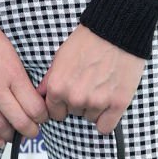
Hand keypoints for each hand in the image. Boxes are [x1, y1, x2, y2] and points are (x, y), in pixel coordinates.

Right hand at [0, 3, 49, 148]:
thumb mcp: (8, 49)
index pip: (33, 107)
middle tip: (33, 132)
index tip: (42, 117)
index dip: (42, 116)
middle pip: (18, 121)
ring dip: (9, 135)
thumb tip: (27, 96)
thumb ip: (17, 74)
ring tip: (15, 137)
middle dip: (30, 131)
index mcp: (10, 71)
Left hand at [37, 23, 145, 137]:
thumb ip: (50, 79)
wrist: (117, 31)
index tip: (71, 97)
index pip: (54, 113)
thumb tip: (40, 95)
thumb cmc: (88, 40)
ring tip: (103, 85)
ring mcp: (97, 102)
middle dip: (80, 103)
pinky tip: (110, 104)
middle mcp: (75, 98)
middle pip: (74, 114)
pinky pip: (106, 127)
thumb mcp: (60, 57)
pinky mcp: (117, 104)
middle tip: (90, 83)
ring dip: (96, 107)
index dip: (63, 105)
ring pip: (91, 118)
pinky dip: (108, 119)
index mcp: (58, 88)